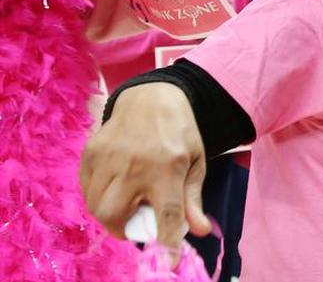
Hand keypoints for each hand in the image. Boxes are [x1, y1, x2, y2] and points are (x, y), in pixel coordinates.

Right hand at [80, 83, 210, 263]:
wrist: (153, 97)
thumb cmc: (179, 133)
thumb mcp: (195, 162)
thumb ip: (193, 199)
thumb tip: (199, 232)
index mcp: (168, 167)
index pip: (167, 214)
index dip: (166, 243)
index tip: (166, 264)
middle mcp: (135, 164)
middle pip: (114, 214)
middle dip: (122, 229)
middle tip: (135, 223)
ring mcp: (109, 157)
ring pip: (96, 205)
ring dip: (109, 214)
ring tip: (125, 203)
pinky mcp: (91, 152)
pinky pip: (85, 188)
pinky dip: (97, 196)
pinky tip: (113, 188)